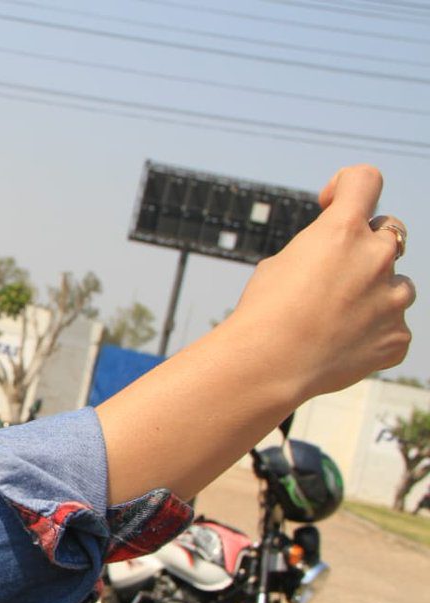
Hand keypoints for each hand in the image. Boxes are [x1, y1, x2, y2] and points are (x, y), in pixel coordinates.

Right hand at [231, 164, 414, 399]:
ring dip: (374, 293)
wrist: (268, 365)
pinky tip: (340, 344)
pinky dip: (372, 333)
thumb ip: (318, 251)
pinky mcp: (398, 337)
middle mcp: (376, 257)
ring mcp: (393, 299)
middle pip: (388, 232)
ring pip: (396, 284)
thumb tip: (332, 260)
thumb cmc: (263, 313)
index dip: (346, 186)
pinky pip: (392, 327)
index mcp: (342, 231)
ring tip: (335, 318)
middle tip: (333, 274)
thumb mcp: (280, 264)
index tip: (331, 204)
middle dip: (365, 246)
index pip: (364, 179)